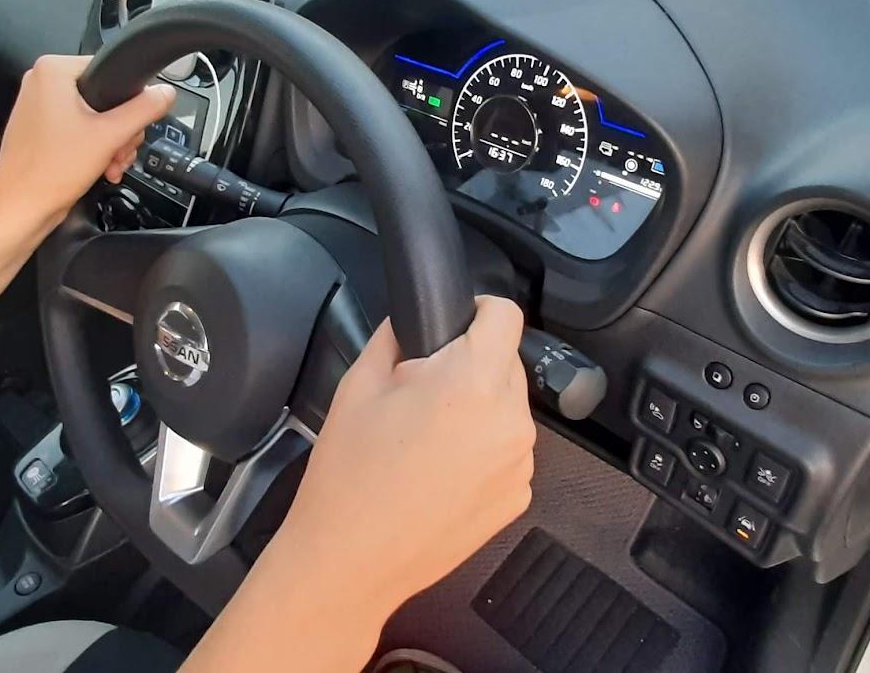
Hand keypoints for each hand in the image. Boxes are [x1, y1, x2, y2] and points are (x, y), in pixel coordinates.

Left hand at [0, 54, 174, 232]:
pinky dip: (94, 148)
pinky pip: (79, 129)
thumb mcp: (110, 135)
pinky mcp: (40, 128)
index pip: (111, 70)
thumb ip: (143, 109)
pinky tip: (101, 167)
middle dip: (121, 130)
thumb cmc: (50, 172)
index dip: (129, 100)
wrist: (21, 208)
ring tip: (110, 164)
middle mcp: (41, 84)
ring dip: (111, 143)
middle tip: (120, 150)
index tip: (131, 127)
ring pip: (95, 116)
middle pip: (105, 97)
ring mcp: (39, 106)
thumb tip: (165, 93)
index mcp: (52, 71)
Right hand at [272, 296, 533, 615]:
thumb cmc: (349, 475)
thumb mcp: (359, 383)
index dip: (480, 310)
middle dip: (471, 366)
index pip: (506, 316)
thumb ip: (396, 335)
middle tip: (423, 394)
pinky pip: (508, 452)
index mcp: (473, 383)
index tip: (459, 323)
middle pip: (507, 363)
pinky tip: (440, 472)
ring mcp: (520, 464)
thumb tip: (415, 319)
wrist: (351, 559)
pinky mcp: (518, 497)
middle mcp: (510, 421)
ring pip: (508, 409)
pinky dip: (483, 451)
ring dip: (479, 410)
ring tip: (427, 439)